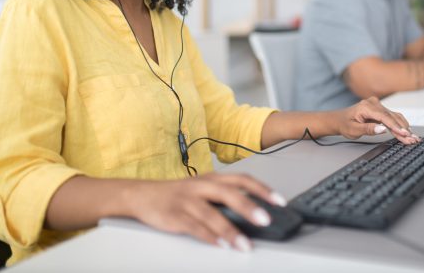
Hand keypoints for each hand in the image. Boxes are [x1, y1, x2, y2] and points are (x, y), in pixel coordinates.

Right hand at [127, 173, 285, 251]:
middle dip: (249, 207)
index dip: (262, 189)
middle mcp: (201, 186)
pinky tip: (220, 245)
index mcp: (213, 178)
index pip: (242, 180)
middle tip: (266, 220)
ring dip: (230, 230)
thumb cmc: (180, 193)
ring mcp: (187, 201)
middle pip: (229, 194)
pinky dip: (208, 237)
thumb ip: (227, 196)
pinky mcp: (174, 216)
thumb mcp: (205, 188)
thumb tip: (256, 210)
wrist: (143, 195)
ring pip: (211, 214)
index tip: (280, 201)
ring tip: (244, 245)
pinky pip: (193, 227)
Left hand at [334, 97, 419, 143]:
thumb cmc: (344, 124)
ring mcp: (378, 106)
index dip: (396, 126)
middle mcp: (374, 103)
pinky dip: (400, 125)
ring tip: (413, 138)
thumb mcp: (353, 130)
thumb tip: (382, 129)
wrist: (339, 119)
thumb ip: (368, 129)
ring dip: (404, 128)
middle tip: (413, 139)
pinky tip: (407, 132)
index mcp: (366, 106)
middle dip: (403, 129)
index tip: (404, 134)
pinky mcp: (381, 110)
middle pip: (392, 117)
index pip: (385, 117)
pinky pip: (392, 117)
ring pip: (394, 117)